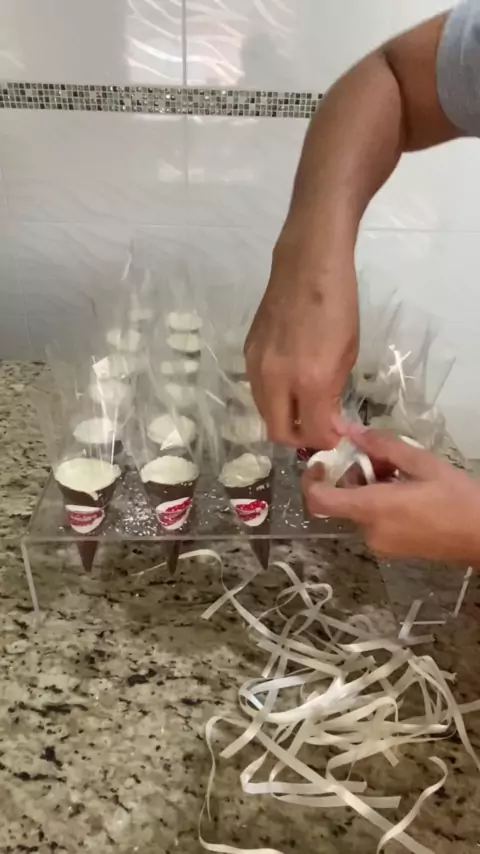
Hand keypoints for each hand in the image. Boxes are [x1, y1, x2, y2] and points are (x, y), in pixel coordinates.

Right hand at [244, 238, 357, 449]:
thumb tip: (327, 421)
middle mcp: (277, 380)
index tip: (335, 436)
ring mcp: (257, 367)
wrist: (307, 266)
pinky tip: (290, 384)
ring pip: (265, 412)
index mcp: (310, 380)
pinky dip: (274, 397)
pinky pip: (258, 390)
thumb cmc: (338, 306)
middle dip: (299, 438)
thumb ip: (333, 393)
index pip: (312, 432)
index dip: (325, 441)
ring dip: (284, 418)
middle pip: (277, 432)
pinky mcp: (248, 354)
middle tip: (316, 429)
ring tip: (304, 407)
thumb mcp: (347, 354)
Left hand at [303, 425, 479, 562]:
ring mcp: (380, 544)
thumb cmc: (457, 498)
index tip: (320, 461)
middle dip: (354, 475)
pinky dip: (380, 502)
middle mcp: (370, 531)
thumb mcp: (421, 463)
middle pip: (342, 499)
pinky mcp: (391, 550)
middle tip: (382, 458)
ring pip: (359, 508)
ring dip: (370, 487)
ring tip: (402, 472)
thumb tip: (346, 428)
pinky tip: (407, 490)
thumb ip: (381, 446)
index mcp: (373, 509)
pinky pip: (373, 520)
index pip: (319, 500)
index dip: (310, 479)